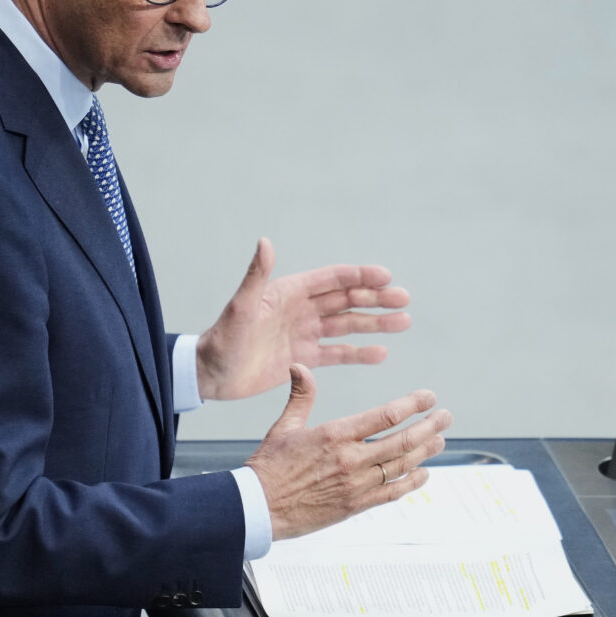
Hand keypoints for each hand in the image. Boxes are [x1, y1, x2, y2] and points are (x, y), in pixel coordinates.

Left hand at [196, 238, 410, 400]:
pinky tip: (380, 353)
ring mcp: (304, 334)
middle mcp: (301, 310)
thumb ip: (257, 275)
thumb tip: (265, 241)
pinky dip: (359, 353)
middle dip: (376, 299)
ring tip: (404, 322)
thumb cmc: (222, 338)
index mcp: (290, 292)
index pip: (332, 280)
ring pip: (348, 326)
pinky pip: (338, 354)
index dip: (359, 277)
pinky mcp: (304, 359)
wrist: (211, 375)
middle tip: (404, 300)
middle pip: (347, 300)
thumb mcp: (241, 307)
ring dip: (375, 324)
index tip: (385, 277)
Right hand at [245, 364, 451, 539]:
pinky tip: (423, 473)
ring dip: (425, 452)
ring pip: (401, 466)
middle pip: (402, 440)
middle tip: (445, 417)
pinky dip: (411, 482)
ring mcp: (355, 484)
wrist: (258, 508)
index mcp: (335, 434)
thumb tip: (299, 365)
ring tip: (439, 439)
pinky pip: (391, 493)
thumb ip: (300, 395)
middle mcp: (350, 459)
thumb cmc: (269, 467)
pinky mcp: (354, 506)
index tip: (428, 397)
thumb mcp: (284, 426)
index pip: (385, 415)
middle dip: (428, 426)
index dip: (412, 404)